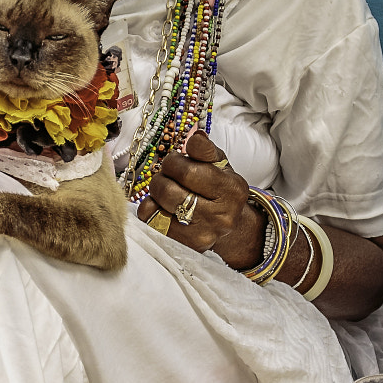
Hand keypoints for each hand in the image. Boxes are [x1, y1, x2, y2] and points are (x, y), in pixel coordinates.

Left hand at [136, 131, 263, 267]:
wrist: (228, 223)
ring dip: (154, 193)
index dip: (174, 161)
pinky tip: (162, 206)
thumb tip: (195, 137)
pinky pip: (152, 223)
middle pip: (169, 189)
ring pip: (157, 207)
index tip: (176, 160)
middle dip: (162, 176)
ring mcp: (202, 234)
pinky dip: (151, 211)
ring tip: (165, 189)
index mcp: (232, 189)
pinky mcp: (186, 245)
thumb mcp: (219, 165)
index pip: (188, 171)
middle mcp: (220, 215)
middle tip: (167, 174)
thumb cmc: (219, 189)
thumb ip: (206, 150)